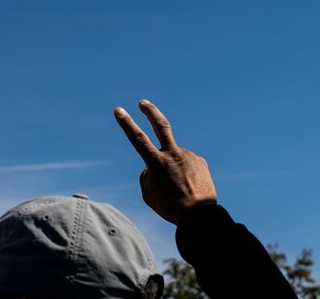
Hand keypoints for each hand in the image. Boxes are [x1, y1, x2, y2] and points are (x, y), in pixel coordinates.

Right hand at [113, 99, 216, 224]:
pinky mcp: (200, 161)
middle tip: (143, 102)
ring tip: (178, 188)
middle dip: (150, 112)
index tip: (119, 110)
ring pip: (174, 157)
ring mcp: (188, 155)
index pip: (137, 138)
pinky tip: (189, 186)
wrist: (200, 216)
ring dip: (173, 168)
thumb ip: (147, 175)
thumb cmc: (170, 207)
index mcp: (156, 162)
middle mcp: (173, 154)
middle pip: (161, 126)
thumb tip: (153, 166)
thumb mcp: (148, 193)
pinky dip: (184, 173)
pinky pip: (187, 163)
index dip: (126, 123)